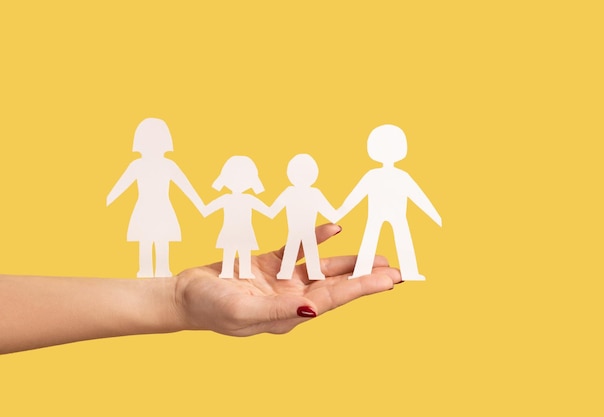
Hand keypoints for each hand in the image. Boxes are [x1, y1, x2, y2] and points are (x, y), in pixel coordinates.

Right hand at [173, 224, 401, 335]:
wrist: (183, 295)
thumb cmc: (210, 307)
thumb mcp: (243, 310)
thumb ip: (279, 311)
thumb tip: (315, 310)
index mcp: (288, 315)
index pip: (332, 300)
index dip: (362, 288)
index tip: (389, 281)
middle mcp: (291, 300)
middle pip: (336, 286)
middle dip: (366, 277)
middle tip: (397, 270)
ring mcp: (281, 283)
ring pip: (323, 270)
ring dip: (349, 262)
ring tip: (377, 256)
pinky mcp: (270, 265)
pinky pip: (298, 250)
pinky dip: (315, 239)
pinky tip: (334, 228)